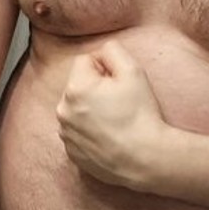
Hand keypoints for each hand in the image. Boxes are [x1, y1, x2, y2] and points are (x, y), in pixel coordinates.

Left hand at [56, 39, 166, 188]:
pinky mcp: (71, 152)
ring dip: (91, 109)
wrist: (145, 159)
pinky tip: (110, 136)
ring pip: (77, 108)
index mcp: (75, 88)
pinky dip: (90, 130)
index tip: (120, 83)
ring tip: (116, 121)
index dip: (106, 67)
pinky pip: (78, 131)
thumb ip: (113, 50)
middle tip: (120, 102)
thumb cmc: (140, 115)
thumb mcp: (133, 71)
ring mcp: (66, 134)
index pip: (85, 60)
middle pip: (79, 85)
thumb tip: (102, 51)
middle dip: (96, 88)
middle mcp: (63, 110)